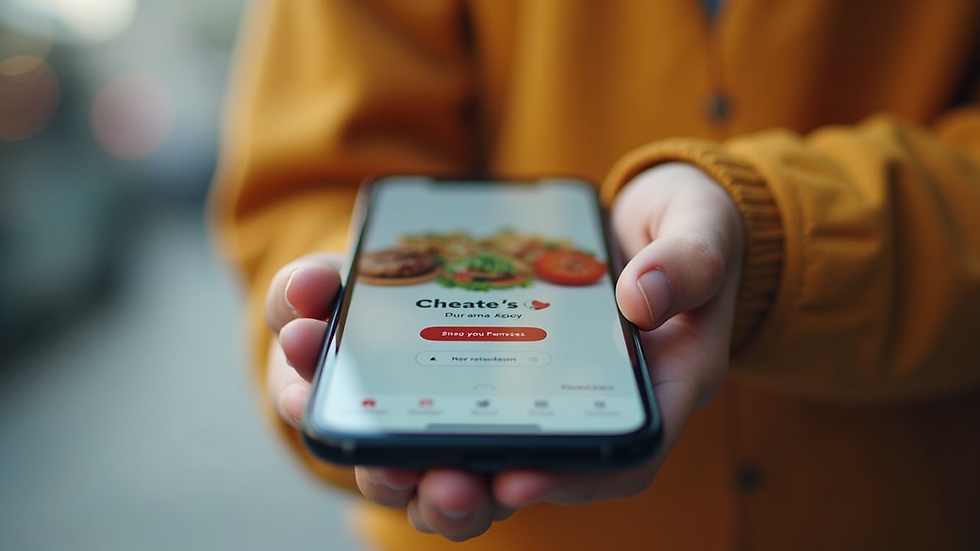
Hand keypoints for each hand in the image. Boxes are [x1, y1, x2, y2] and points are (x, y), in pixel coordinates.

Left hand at [263, 162, 745, 540]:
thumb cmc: (689, 233)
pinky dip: (366, 370)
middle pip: (509, 478)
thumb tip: (643, 296)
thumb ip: (687, 263)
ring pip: (450, 445)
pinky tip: (319, 326)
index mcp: (644, 397)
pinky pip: (418, 383)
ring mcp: (522, 389)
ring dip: (383, 441)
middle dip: (447, 489)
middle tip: (398, 470)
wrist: (652, 220)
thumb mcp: (706, 233)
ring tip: (322, 402)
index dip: (557, 482)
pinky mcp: (476, 356)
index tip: (507, 482)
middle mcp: (575, 410)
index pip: (606, 462)